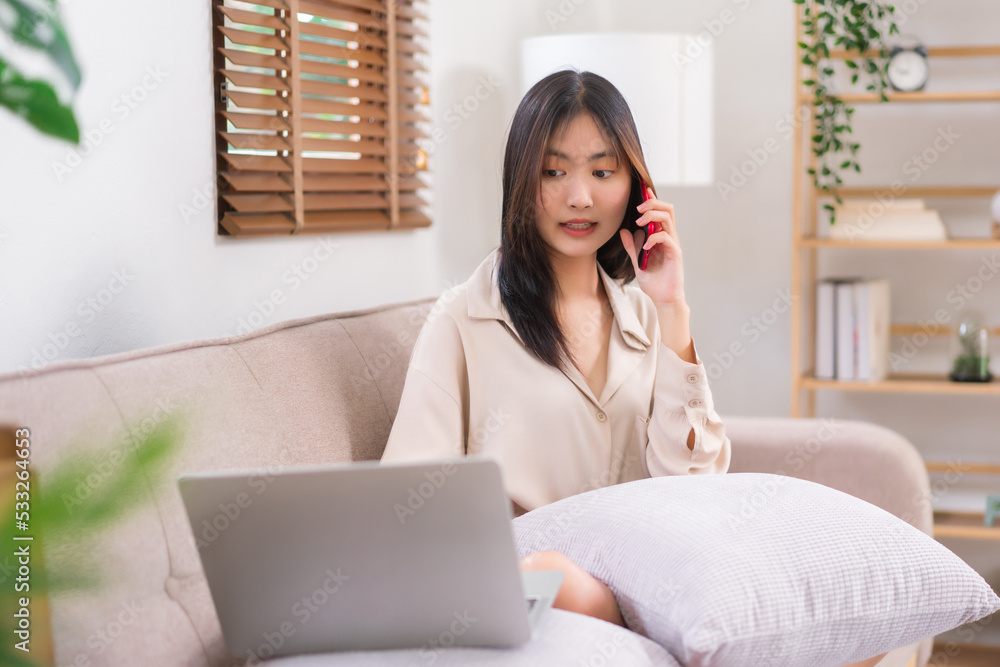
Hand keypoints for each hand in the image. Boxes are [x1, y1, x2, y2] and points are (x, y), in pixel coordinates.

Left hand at [618, 185, 685, 304]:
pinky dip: (654, 238)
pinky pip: (666, 238)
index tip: (642, 191)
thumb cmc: (654, 282)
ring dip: (652, 215)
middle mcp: (670, 237)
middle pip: (667, 209)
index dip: (652, 200)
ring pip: (668, 218)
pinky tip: (645, 247)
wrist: (663, 299)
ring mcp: (673, 244)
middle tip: (637, 208)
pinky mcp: (676, 254)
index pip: (660, 212)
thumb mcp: (638, 262)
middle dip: (652, 204)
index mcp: (662, 237)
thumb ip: (632, 247)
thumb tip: (624, 231)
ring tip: (639, 221)